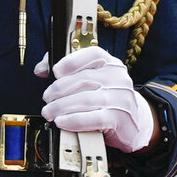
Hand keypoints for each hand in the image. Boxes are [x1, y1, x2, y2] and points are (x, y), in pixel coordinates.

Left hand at [35, 46, 156, 152]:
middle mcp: (119, 78)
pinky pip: (92, 118)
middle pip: (84, 78)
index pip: (94, 54)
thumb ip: (70, 72)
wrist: (135, 121)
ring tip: (49, 112)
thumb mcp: (95, 81)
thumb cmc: (108, 100)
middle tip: (47, 98)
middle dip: (58, 89)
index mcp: (112, 65)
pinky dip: (73, 120)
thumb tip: (41, 69)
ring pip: (85, 99)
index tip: (55, 72)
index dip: (71, 61)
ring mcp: (120, 98)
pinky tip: (62, 121)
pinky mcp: (119, 118)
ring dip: (60, 107)